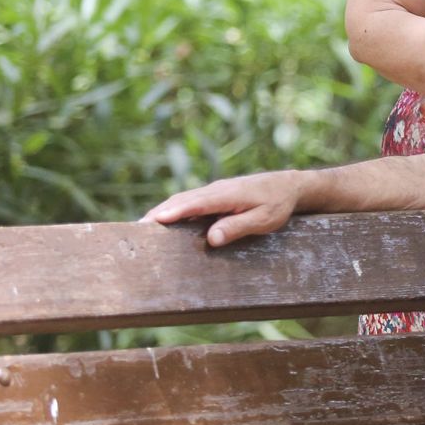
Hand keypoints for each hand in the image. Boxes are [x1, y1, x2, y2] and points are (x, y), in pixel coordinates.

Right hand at [143, 172, 305, 246]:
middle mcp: (216, 190)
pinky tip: (163, 222)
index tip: (154, 221)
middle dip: (158, 213)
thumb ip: (238, 227)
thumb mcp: (264, 219)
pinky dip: (173, 209)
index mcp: (227, 195)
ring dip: (162, 211)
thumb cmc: (278, 204)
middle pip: (181, 200)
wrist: (288, 185)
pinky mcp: (214, 195)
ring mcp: (213, 191)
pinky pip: (189, 201)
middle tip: (136, 230)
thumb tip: (212, 238)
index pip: (195, 204)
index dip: (174, 212)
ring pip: (182, 199)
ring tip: (142, 228)